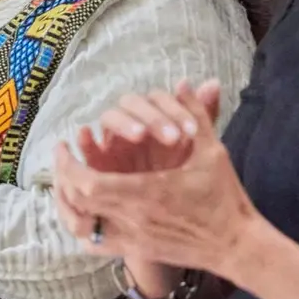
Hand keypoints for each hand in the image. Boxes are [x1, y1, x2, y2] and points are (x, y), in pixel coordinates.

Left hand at [53, 81, 259, 276]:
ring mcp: (132, 240)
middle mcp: (133, 220)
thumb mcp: (212, 151)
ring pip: (79, 229)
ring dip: (66, 204)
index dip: (68, 165)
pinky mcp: (136, 251)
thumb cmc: (224, 197)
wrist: (235, 245)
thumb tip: (187, 82)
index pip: (88, 183)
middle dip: (62, 178)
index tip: (64, 145)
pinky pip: (94, 246)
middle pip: (77, 204)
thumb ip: (197, 114)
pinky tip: (82, 210)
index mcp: (146, 193)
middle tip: (62, 157)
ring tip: (65, 181)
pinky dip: (81, 228)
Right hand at [78, 80, 221, 174]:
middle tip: (172, 137)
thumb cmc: (183, 179)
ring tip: (140, 134)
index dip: (175, 109)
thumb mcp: (200, 152)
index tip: (192, 131)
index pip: (159, 99)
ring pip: (110, 118)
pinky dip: (85, 140)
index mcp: (156, 117)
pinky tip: (87, 135)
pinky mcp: (98, 163)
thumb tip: (213, 83)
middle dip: (152, 117)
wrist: (171, 215)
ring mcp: (113, 141)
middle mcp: (133, 124)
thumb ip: (204, 117)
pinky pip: (88, 148)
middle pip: (133, 103)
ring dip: (123, 122)